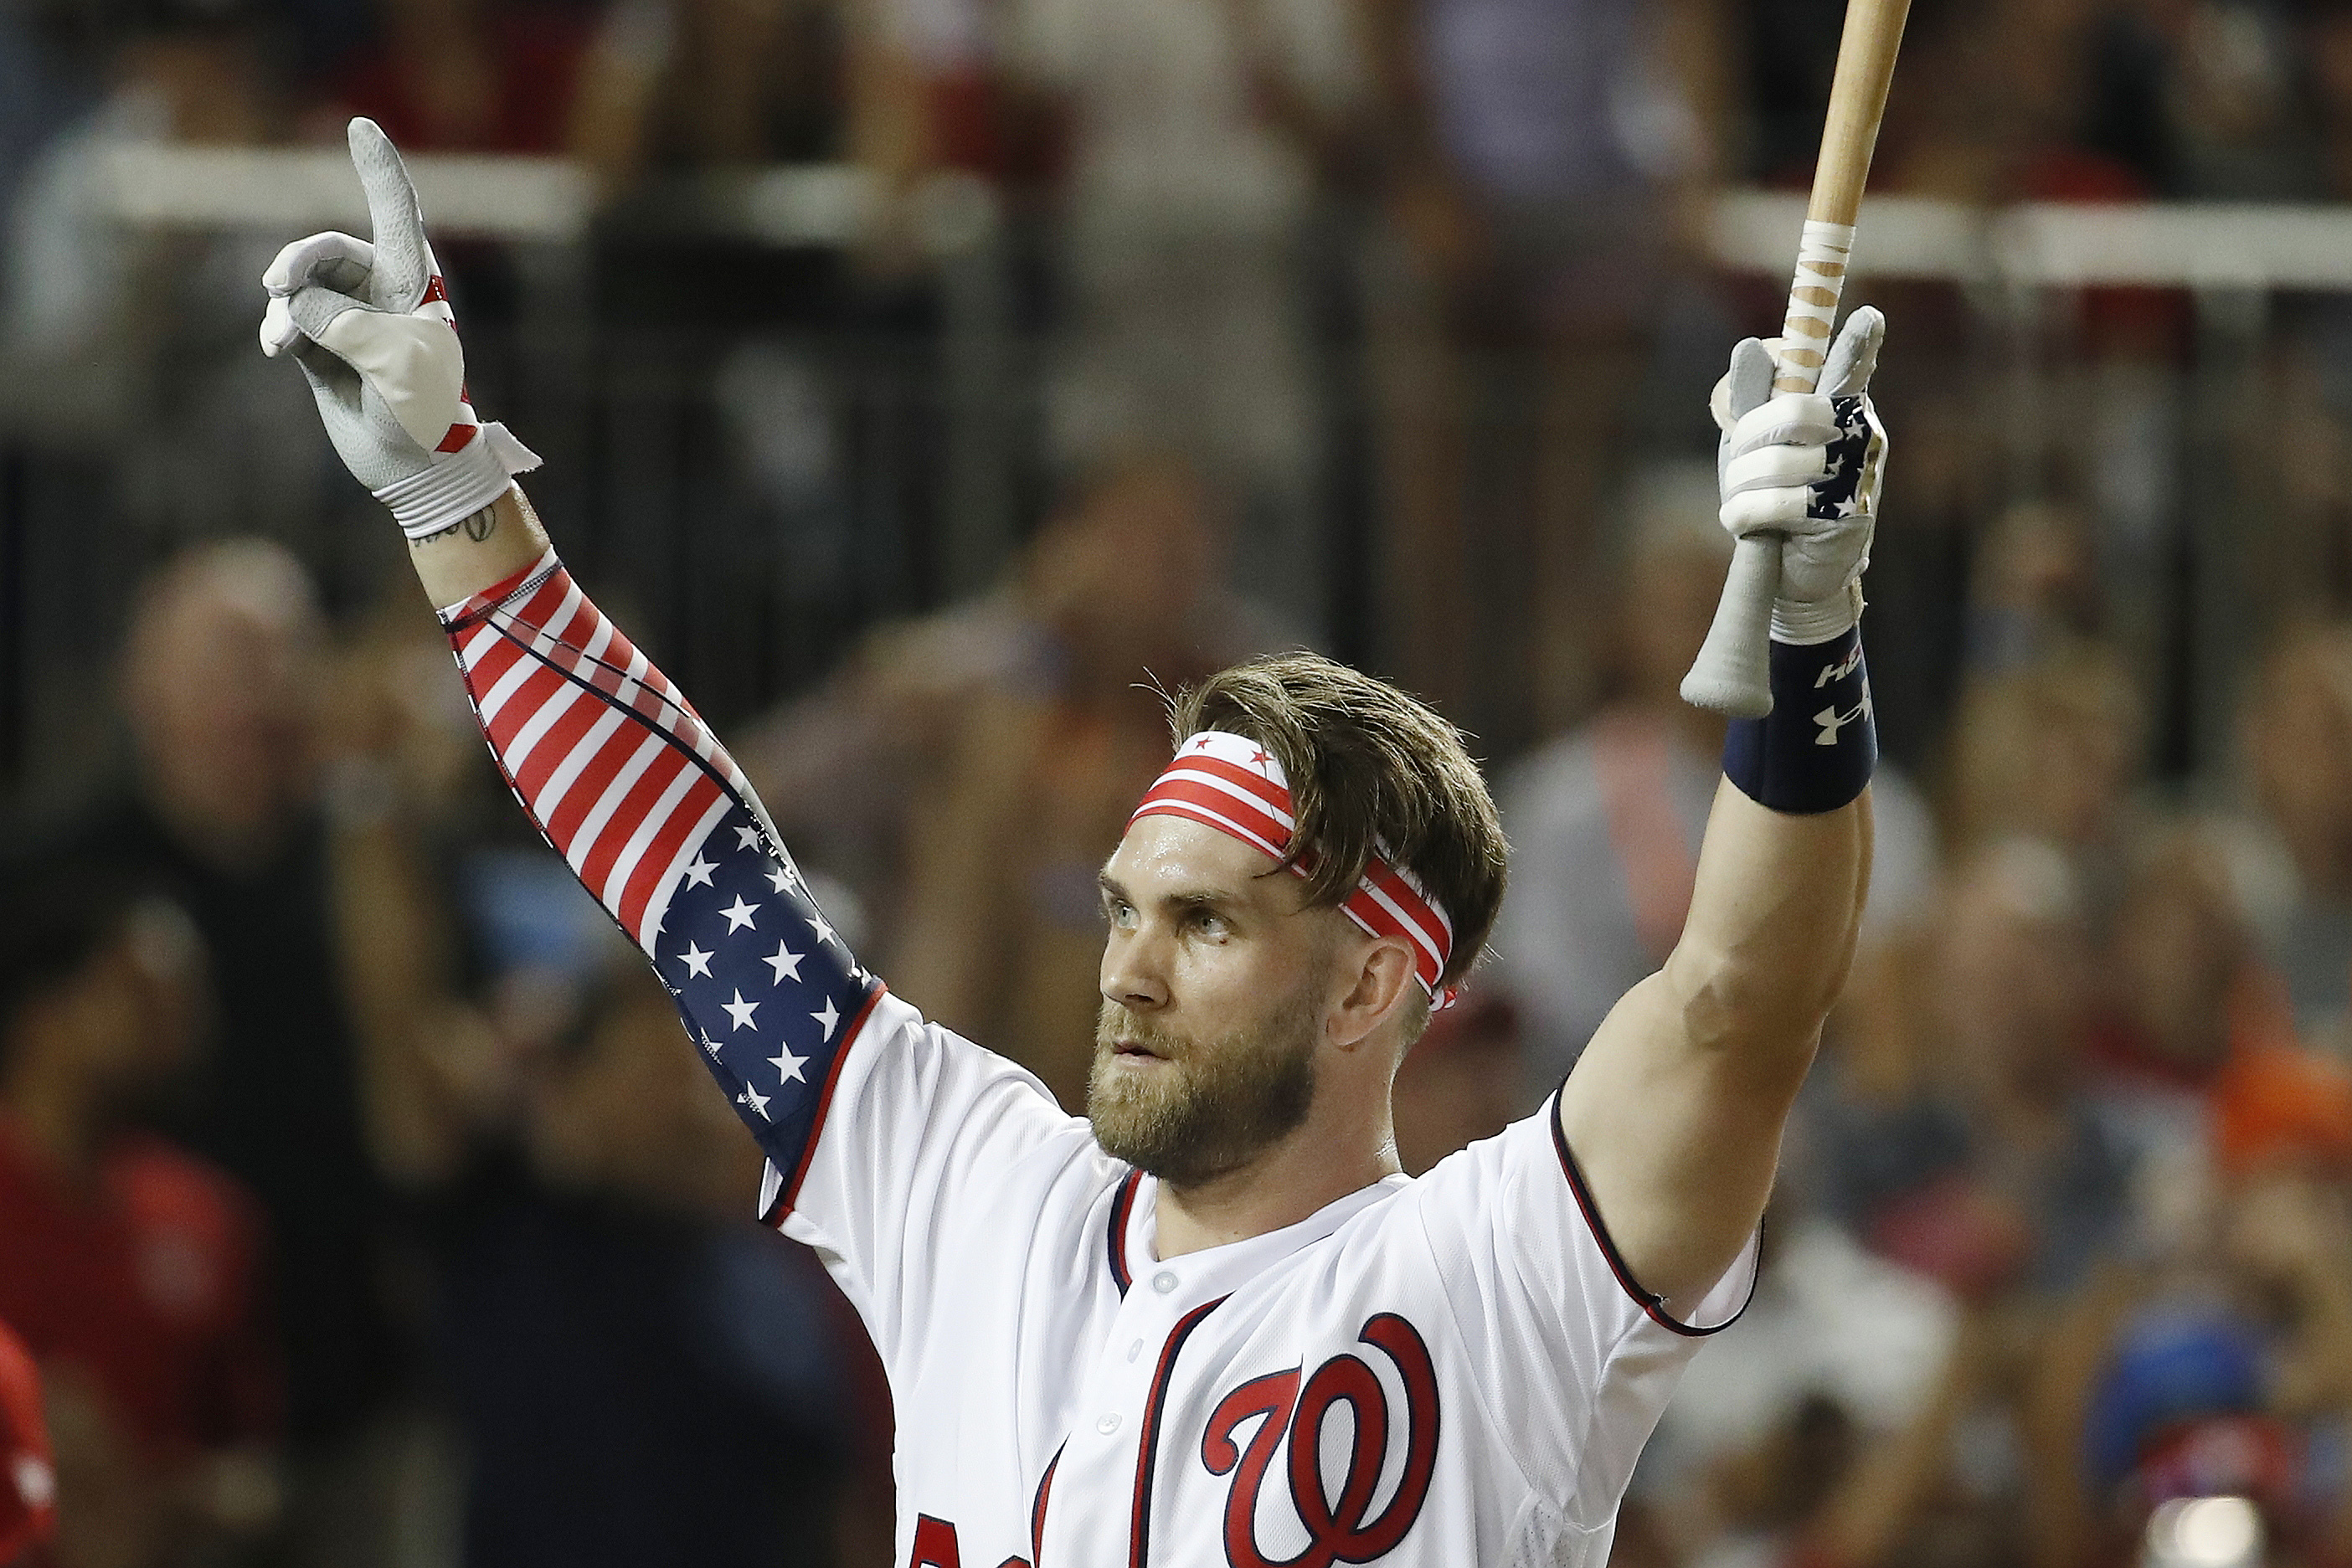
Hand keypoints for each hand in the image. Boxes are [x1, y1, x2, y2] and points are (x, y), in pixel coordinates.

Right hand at [259, 118, 536, 539]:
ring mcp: (350, 320)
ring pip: (301, 287)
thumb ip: (342, 324)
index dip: (379, 170)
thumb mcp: (393, 363)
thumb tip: (292, 304)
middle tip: (278, 283)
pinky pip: (290, 320)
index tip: (360, 126)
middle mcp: (383, 294)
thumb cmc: (424, 412)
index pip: (397, 214)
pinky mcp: (323, 348)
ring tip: (282, 339)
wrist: (417, 468)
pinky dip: (282, 329)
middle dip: (300, 261)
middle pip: (328, 251)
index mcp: (416, 284)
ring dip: (286, 306)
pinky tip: (279, 349)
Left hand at [1711, 307, 1887, 644]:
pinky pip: (1779, 504)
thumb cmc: (1774, 497)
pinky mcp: (1846, 518)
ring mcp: (1857, 476)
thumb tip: (1750, 346)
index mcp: (1840, 408)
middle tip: (1737, 464)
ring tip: (1742, 502)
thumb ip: (1755, 399)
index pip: (1850, 369)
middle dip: (1748, 439)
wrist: (1795, 573)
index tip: (1868, 318)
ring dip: (1741, 486)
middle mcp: (1860, 435)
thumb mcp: (1754, 446)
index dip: (1858, 345)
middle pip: (1791, 413)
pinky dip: (1745, 513)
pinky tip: (1744, 523)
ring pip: (1778, 462)